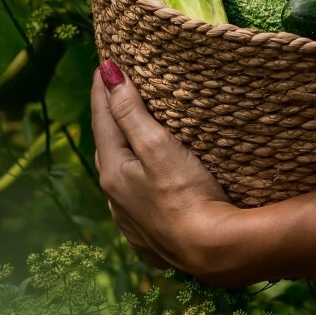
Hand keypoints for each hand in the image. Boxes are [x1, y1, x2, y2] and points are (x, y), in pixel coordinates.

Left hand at [90, 60, 268, 286]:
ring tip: (132, 135)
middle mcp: (115, 198)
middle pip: (108, 147)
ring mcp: (133, 221)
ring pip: (122, 176)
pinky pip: (138, 203)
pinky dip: (139, 184)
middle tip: (116, 92)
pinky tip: (147, 186)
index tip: (104, 62)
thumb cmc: (187, 195)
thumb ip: (130, 111)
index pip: (101, 118)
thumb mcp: (157, 147)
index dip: (102, 88)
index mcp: (113, 171)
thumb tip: (107, 75)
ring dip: (124, 152)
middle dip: (110, 118)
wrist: (214, 252)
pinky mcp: (152, 238)